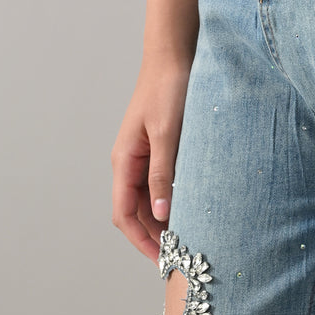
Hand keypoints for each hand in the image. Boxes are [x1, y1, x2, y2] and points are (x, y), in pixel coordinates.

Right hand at [111, 56, 191, 261]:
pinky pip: (160, 181)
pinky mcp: (158, 146)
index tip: (161, 259)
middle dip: (154, 234)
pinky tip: (190, 205)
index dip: (140, 240)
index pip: (124, 214)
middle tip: (181, 253)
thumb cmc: (169, 88)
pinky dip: (171, 197)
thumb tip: (162, 214)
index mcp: (124, 160)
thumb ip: (163, 173)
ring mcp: (142, 154)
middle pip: (136, 211)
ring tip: (188, 234)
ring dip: (163, 217)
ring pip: (148, 197)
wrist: (174, 54)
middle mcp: (129, 161)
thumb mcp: (168, 132)